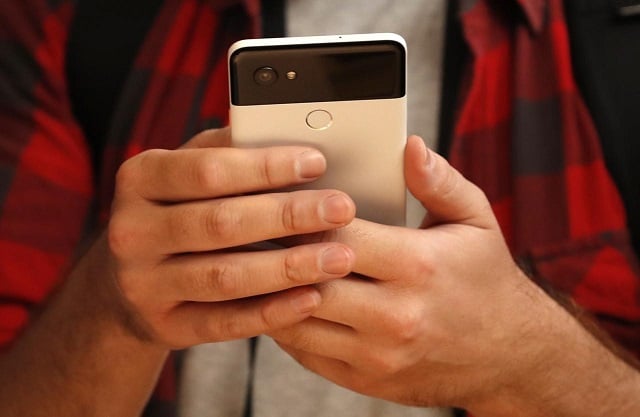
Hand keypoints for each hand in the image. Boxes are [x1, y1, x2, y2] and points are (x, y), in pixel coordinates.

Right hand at [105, 127, 355, 347]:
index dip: (266, 167)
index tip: (316, 163)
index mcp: (140, 179)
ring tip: (338, 258)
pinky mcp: (165, 326)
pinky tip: (311, 298)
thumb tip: (286, 131)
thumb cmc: (175, 212)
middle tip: (340, 210)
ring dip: (289, 268)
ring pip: (225, 277)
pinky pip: (225, 323)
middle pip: (220, 223)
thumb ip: (226, 151)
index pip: (208, 170)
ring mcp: (144, 284)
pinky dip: (272, 312)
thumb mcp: (185, 172)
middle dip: (288, 216)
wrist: (129, 282)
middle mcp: (133, 231)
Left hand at [269, 136, 570, 410]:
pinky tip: (278, 298)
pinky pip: (304, 352)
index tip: (281, 198)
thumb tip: (410, 147)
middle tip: (252, 228)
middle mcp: (395, 315)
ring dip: (269, 290)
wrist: (508, 356)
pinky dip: (284, 323)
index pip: (337, 233)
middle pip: (308, 278)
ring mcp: (377, 354)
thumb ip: (439, 181)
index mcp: (417, 265)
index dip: (302, 214)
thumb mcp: (476, 220)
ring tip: (255, 262)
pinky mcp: (365, 379)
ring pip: (295, 319)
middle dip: (274, 251)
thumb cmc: (486, 280)